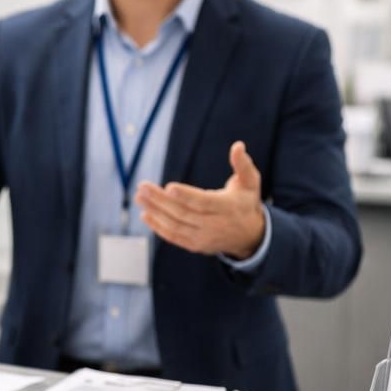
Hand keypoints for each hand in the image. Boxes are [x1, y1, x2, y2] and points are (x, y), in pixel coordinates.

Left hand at [134, 140, 265, 258]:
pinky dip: (158, 227)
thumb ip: (243, 165)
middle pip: (184, 213)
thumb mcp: (250, 182)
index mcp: (227, 207)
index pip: (204, 202)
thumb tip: (238, 145)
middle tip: (143, 187)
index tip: (168, 187)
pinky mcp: (196, 245)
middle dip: (161, 200)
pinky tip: (145, 215)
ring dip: (155, 212)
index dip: (186, 195)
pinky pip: (174, 237)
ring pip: (176, 226)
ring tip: (139, 198)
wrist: (250, 235)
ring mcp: (204, 237)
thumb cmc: (245, 202)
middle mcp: (215, 225)